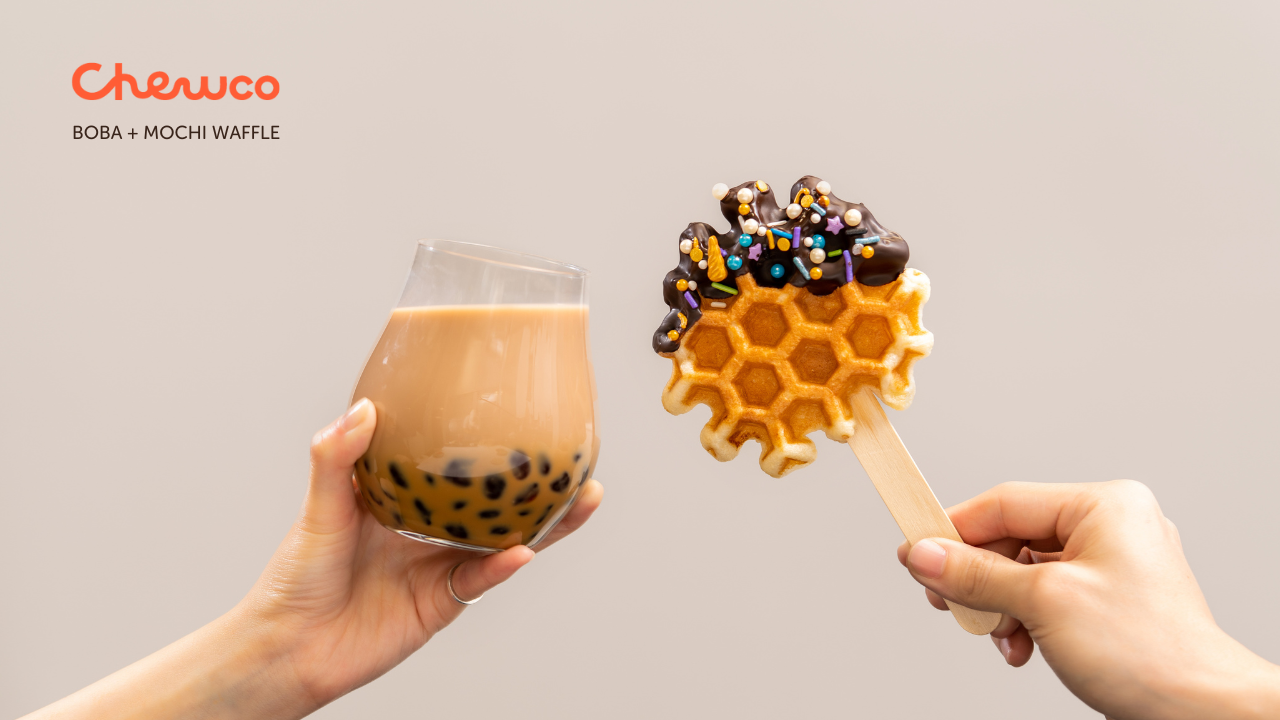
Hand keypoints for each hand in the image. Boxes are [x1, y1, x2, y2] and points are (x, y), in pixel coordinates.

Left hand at [26, 400, 602, 719]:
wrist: (287, 647)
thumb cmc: (295, 578)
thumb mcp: (318, 508)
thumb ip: (336, 458)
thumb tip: (364, 409)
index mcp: (404, 499)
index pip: (456, 464)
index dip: (490, 442)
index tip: (522, 411)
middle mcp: (430, 530)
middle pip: (497, 500)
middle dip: (540, 481)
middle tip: (580, 458)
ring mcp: (440, 566)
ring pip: (504, 538)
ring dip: (544, 521)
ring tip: (583, 497)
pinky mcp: (443, 603)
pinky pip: (480, 579)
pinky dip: (501, 565)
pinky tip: (522, 550)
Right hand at [896, 480, 1278, 719]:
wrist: (1203, 712)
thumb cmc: (1147, 651)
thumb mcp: (1043, 603)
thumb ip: (976, 574)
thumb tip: (923, 555)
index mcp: (1104, 505)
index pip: (1004, 502)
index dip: (953, 530)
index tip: (915, 553)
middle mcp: (1111, 525)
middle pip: (1011, 537)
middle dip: (980, 579)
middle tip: (948, 602)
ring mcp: (1113, 562)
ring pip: (1025, 570)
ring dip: (1001, 606)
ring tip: (999, 635)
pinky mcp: (1110, 597)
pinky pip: (1047, 594)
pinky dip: (1025, 619)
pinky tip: (1021, 646)